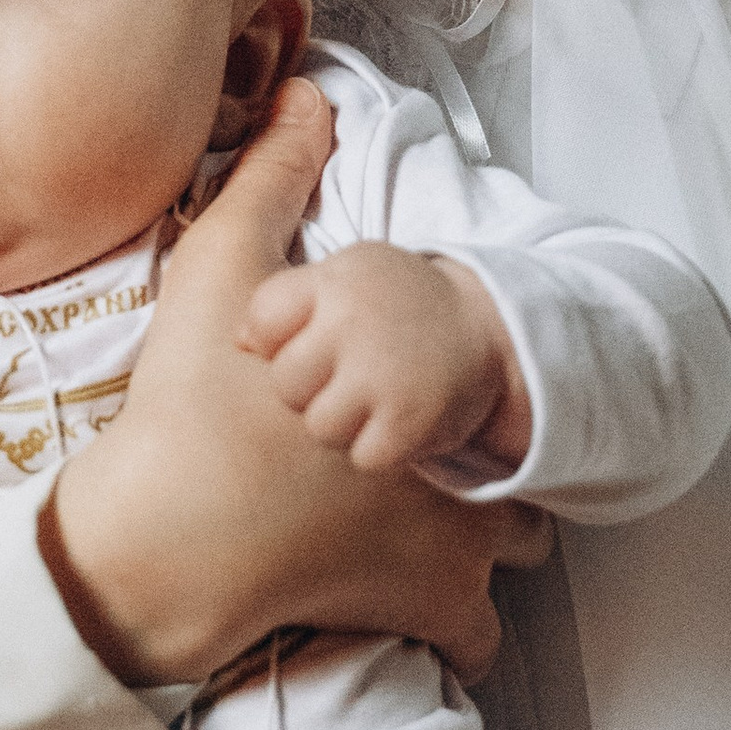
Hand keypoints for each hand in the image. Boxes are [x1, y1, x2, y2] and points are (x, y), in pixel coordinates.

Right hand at [43, 79, 548, 691]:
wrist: (159, 540)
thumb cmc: (192, 408)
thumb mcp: (221, 273)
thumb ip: (272, 182)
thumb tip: (308, 97)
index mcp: (420, 396)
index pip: (500, 394)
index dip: (481, 400)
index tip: (455, 405)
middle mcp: (455, 472)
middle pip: (526, 477)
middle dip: (499, 483)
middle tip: (446, 471)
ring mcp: (439, 558)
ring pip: (514, 563)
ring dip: (487, 553)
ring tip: (432, 535)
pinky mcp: (404, 616)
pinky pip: (475, 642)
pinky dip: (459, 633)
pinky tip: (417, 611)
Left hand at [239, 244, 530, 475]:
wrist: (492, 324)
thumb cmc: (399, 303)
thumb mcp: (345, 274)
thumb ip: (288, 301)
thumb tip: (238, 342)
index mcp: (333, 282)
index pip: (261, 320)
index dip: (277, 340)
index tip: (308, 340)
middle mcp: (354, 324)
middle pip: (286, 383)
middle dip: (308, 389)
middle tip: (346, 377)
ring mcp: (384, 374)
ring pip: (321, 426)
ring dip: (344, 423)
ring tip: (374, 399)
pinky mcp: (409, 421)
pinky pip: (364, 455)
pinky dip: (380, 447)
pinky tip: (397, 421)